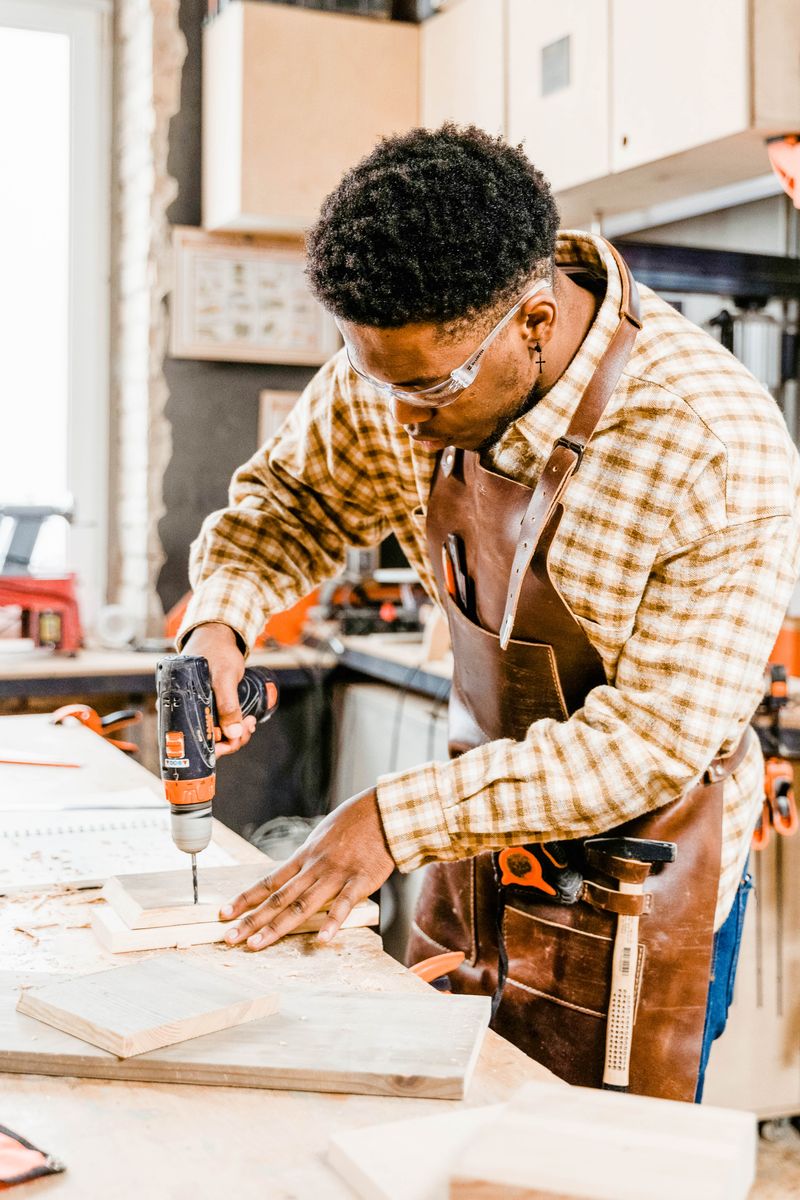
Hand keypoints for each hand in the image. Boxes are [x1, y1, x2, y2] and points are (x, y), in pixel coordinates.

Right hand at [181, 622, 256, 756]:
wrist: (218, 636)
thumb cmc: (216, 651)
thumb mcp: (224, 678)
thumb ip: (228, 704)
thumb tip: (232, 734)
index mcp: (178, 707)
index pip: (191, 742)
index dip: (213, 749)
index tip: (233, 741)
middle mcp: (185, 712)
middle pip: (205, 741)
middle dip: (230, 739)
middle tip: (248, 727)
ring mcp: (197, 709)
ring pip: (215, 734)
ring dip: (235, 733)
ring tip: (250, 722)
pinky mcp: (209, 706)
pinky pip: (220, 724)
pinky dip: (233, 726)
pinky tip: (246, 721)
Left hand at [219, 788, 394, 948]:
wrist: (384, 810)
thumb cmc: (355, 821)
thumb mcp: (324, 835)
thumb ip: (311, 857)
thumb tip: (297, 871)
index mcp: (305, 856)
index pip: (269, 881)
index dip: (245, 898)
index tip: (224, 913)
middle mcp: (314, 867)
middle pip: (278, 898)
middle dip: (252, 920)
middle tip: (230, 938)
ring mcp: (336, 875)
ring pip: (302, 905)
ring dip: (278, 927)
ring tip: (257, 945)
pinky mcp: (360, 881)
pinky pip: (344, 905)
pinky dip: (333, 922)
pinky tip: (323, 940)